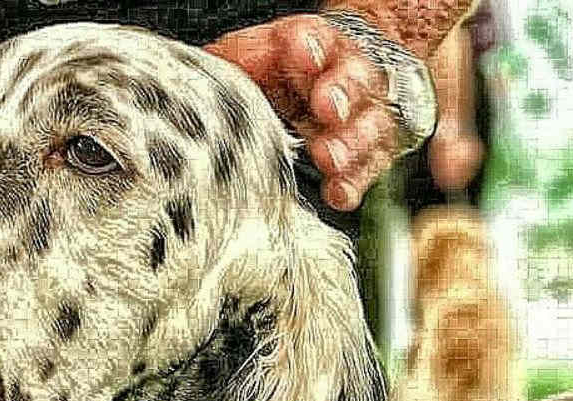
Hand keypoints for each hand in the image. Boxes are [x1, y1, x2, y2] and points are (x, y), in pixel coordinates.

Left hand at [205, 14, 402, 210]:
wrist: (318, 78)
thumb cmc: (283, 69)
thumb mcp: (250, 57)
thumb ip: (233, 65)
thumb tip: (203, 84)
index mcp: (314, 47)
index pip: (316, 38)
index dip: (309, 46)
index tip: (304, 55)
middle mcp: (343, 77)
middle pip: (353, 80)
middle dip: (341, 94)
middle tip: (328, 109)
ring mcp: (359, 114)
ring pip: (368, 125)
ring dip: (350, 143)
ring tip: (330, 158)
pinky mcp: (366, 152)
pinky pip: (368, 168)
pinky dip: (353, 181)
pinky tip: (338, 191)